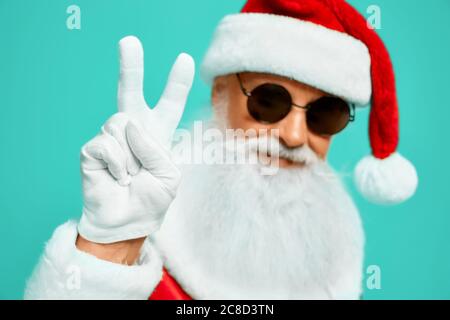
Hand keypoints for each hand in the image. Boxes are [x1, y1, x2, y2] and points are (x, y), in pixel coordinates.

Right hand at [77, 36, 194, 243]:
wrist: (128, 223)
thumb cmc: (152, 200)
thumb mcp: (170, 175)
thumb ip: (156, 146)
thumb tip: (129, 125)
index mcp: (157, 135)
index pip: (168, 104)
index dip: (176, 83)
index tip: (183, 59)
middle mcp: (133, 131)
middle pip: (130, 91)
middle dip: (131, 66)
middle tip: (129, 41)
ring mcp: (111, 138)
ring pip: (122, 123)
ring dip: (133, 155)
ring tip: (131, 175)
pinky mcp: (92, 148)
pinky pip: (108, 143)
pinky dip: (118, 164)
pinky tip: (117, 177)